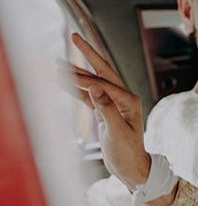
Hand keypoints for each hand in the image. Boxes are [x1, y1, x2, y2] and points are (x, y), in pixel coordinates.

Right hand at [68, 33, 149, 189]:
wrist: (131, 169)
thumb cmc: (128, 153)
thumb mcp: (117, 132)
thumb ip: (106, 109)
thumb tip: (95, 87)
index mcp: (130, 101)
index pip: (104, 83)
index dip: (84, 77)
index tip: (65, 73)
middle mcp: (124, 99)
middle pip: (102, 71)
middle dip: (88, 54)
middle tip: (74, 36)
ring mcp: (115, 105)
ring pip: (93, 83)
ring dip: (76, 73)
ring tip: (57, 63)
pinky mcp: (106, 113)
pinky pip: (89, 96)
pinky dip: (76, 89)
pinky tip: (63, 82)